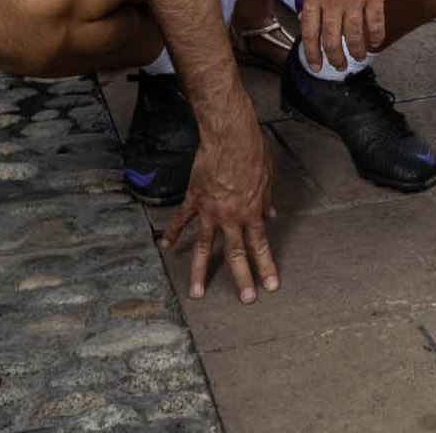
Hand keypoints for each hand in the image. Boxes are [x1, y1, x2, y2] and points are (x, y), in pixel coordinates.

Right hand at [160, 96, 278, 303]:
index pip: (260, 246)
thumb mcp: (267, 176)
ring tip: (196, 294)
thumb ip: (266, 199)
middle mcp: (230, 217)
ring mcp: (210, 211)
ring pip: (203, 247)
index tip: (271, 286)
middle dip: (241, 279)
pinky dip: (172, 232)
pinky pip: (181, 220)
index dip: (266, 267)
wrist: (230, 135)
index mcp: (251, 212)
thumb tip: (269, 216)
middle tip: (245, 300)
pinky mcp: (194, 199)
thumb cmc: (252, 151)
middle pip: (235, 255)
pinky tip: (165, 246)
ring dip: (199, 272)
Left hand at [299, 0, 392, 68]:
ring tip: (358, 58)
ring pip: (354, 36)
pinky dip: (376, 37)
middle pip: (331, 39)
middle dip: (334, 58)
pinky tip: (376, 43)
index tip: (315, 65)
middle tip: (338, 66)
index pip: (309, 32)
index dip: (312, 53)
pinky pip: (375, 23)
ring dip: (356, 51)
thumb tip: (304, 18)